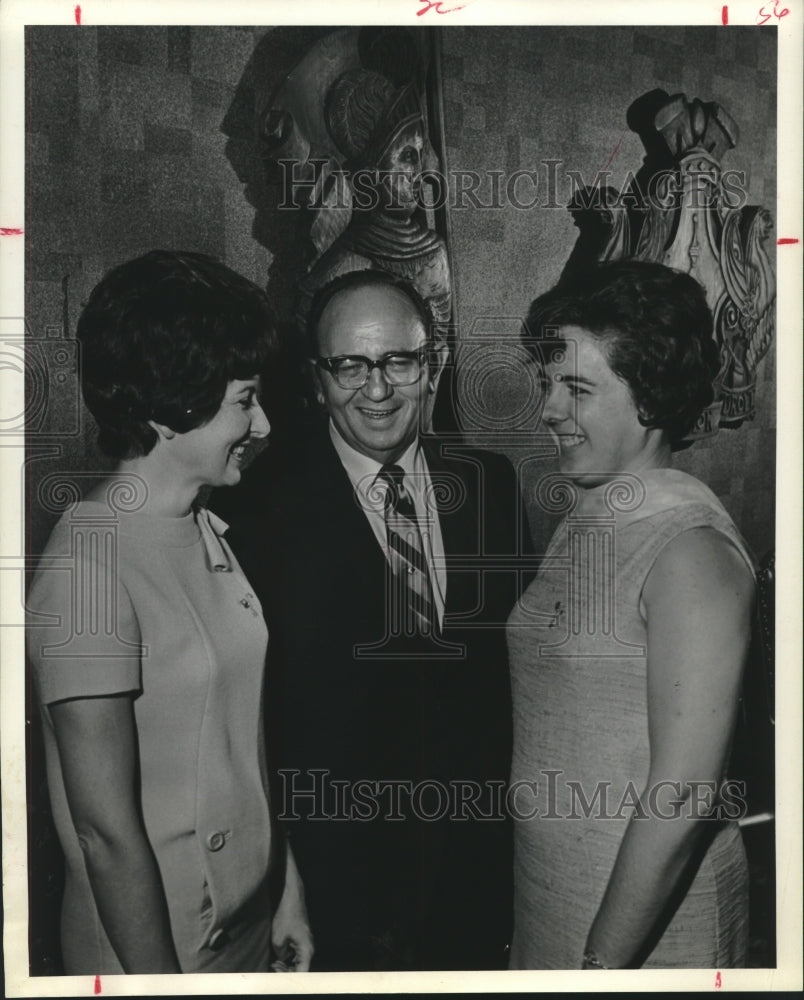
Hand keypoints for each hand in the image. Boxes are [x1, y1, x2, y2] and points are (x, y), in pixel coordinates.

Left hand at [270, 845, 313, 971]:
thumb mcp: (278, 939)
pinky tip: (275, 956)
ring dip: (285, 965)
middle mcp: (308, 947)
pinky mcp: (299, 938)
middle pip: (300, 969)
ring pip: (296, 961)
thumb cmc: (286, 915)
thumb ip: (280, 956)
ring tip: (272, 963)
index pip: (302, 974)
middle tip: (273, 969)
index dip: (289, 979)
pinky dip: (285, 957)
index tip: (278, 979)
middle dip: (286, 972)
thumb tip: (280, 960)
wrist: (290, 895)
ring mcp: (304, 942)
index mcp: (307, 950)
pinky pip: (294, 953)